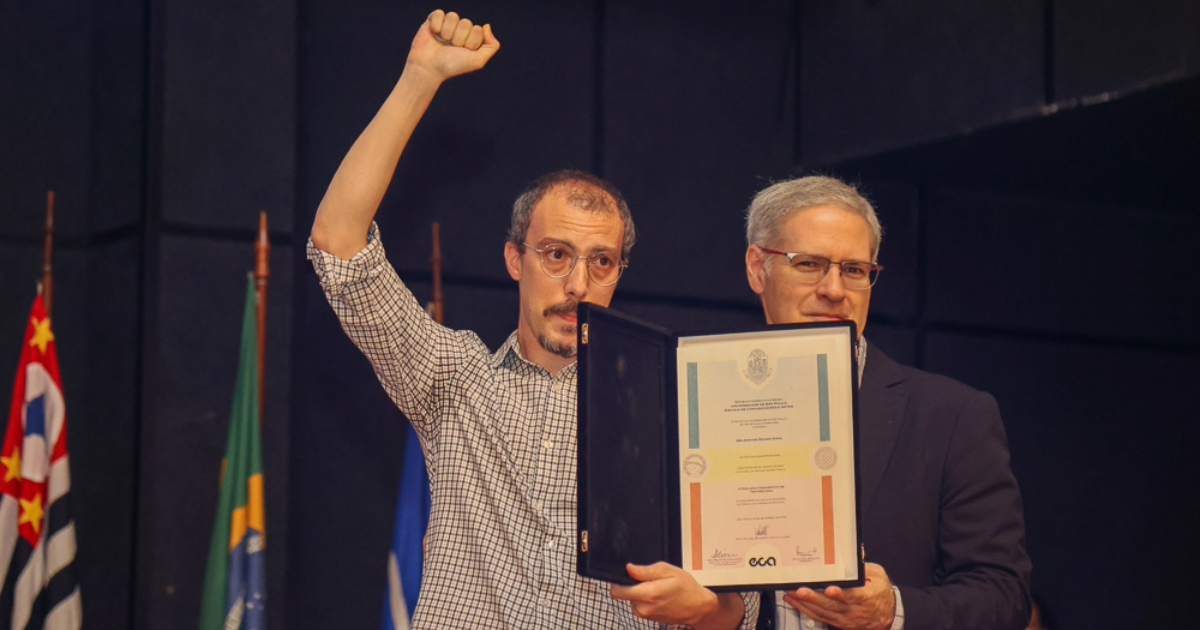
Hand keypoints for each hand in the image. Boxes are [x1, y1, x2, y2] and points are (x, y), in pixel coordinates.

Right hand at [406, 9, 499, 82]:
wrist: (429, 69)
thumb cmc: (453, 66)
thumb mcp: (478, 61)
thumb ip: (491, 46)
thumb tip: (486, 26)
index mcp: (472, 37)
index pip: (477, 29)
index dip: (470, 42)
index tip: (463, 52)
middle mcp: (460, 30)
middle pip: (466, 23)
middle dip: (458, 38)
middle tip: (451, 48)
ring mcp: (447, 25)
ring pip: (453, 16)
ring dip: (447, 32)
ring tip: (442, 42)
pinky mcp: (433, 21)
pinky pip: (439, 13)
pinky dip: (436, 25)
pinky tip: (434, 34)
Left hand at [610, 562, 742, 629]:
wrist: (698, 607)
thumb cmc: (686, 587)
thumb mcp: (667, 571)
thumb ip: (645, 571)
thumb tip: (628, 568)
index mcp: (647, 594)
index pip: (618, 591)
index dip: (617, 581)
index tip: (624, 575)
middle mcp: (644, 608)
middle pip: (624, 594)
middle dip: (632, 585)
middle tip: (649, 579)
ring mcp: (646, 615)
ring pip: (631, 600)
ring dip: (639, 592)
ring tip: (657, 587)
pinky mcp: (648, 618)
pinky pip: (639, 606)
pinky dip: (645, 599)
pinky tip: (658, 595)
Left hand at [782, 563, 895, 629]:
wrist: (888, 615)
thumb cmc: (880, 592)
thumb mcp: (878, 576)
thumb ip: (865, 566)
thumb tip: (856, 551)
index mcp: (867, 597)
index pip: (854, 596)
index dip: (841, 594)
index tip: (830, 590)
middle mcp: (856, 610)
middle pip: (833, 606)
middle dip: (814, 599)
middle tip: (800, 591)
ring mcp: (847, 619)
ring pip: (824, 613)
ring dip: (806, 605)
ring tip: (792, 595)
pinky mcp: (839, 623)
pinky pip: (821, 618)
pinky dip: (807, 610)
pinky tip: (796, 603)